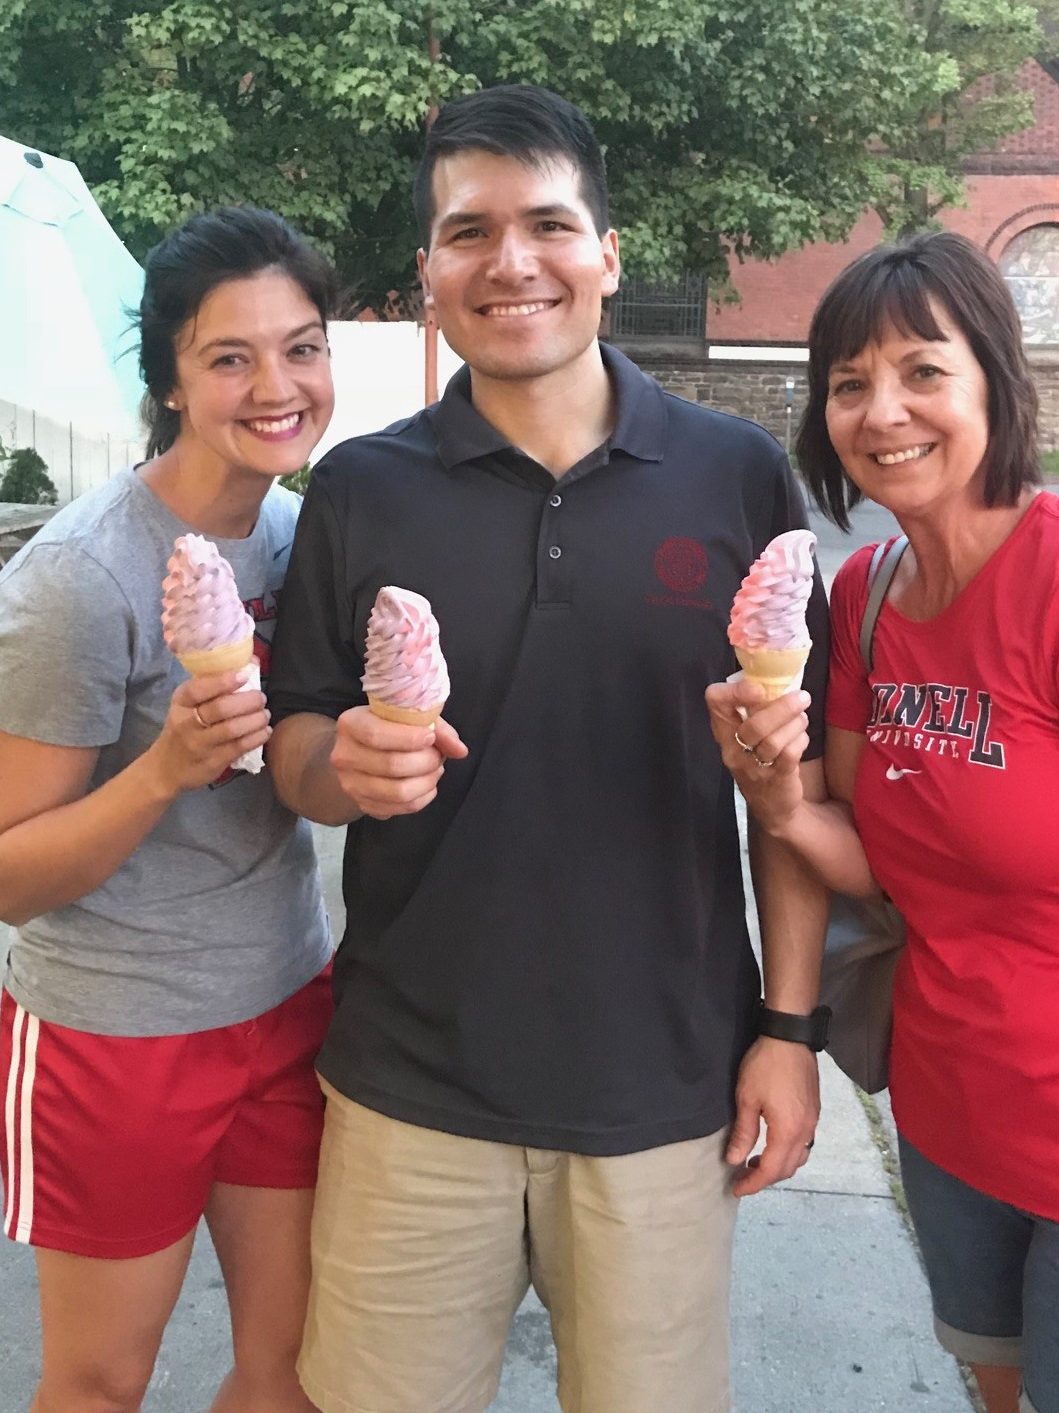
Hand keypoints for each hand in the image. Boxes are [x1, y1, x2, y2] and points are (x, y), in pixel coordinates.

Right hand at [148, 669, 270, 795]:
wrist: (166, 767)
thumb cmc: (184, 728)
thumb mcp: (188, 705)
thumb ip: (214, 686)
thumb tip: (251, 662)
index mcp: (181, 702)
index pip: (199, 689)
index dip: (223, 681)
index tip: (245, 675)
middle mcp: (187, 722)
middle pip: (221, 708)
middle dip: (248, 701)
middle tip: (261, 698)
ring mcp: (199, 744)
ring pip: (232, 728)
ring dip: (255, 719)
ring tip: (265, 715)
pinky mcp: (212, 761)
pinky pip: (239, 747)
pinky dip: (257, 737)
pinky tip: (264, 731)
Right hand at [330, 705, 467, 818]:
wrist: (361, 751)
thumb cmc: (389, 727)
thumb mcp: (408, 716)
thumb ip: (436, 728)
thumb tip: (460, 750)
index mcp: (350, 724)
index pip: (377, 735)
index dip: (409, 738)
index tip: (430, 737)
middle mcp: (344, 756)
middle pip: (392, 765)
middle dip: (425, 761)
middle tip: (437, 756)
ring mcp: (351, 784)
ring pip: (398, 792)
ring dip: (427, 781)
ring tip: (435, 769)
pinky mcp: (364, 804)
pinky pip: (401, 808)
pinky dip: (423, 797)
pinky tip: (427, 784)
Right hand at [704, 680, 809, 833]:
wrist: (773, 807)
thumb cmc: (760, 759)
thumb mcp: (748, 735)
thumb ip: (756, 708)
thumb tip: (781, 678)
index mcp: (724, 731)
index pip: (715, 703)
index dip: (735, 691)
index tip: (759, 688)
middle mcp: (733, 750)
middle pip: (753, 725)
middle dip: (782, 707)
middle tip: (802, 697)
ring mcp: (753, 768)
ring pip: (773, 741)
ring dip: (795, 724)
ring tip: (802, 717)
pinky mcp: (775, 780)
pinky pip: (789, 755)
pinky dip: (800, 741)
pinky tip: (801, 738)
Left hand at [725, 1037, 819, 1196]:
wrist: (790, 1037)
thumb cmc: (765, 1065)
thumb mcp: (747, 1098)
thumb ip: (743, 1132)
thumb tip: (735, 1160)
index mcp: (788, 1131)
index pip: (771, 1170)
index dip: (753, 1183)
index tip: (737, 1188)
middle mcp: (805, 1131)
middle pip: (788, 1168)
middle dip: (765, 1178)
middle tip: (743, 1178)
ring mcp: (813, 1121)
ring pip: (799, 1157)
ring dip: (779, 1166)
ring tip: (755, 1162)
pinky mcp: (814, 1110)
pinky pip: (804, 1143)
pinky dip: (788, 1151)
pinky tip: (773, 1143)